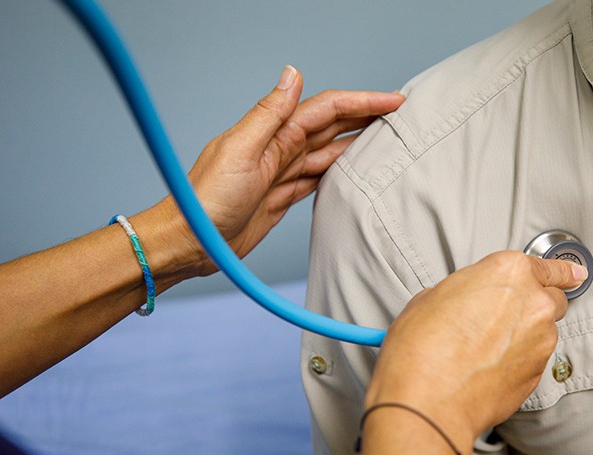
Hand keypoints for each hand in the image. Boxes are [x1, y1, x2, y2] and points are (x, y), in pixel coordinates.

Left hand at [148, 66, 403, 276]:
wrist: (191, 243)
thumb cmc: (206, 199)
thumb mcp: (240, 150)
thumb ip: (270, 113)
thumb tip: (293, 74)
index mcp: (273, 132)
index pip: (327, 109)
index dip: (362, 102)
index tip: (393, 101)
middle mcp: (280, 148)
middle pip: (334, 126)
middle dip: (367, 117)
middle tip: (401, 115)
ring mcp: (283, 172)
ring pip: (331, 151)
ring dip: (359, 142)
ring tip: (389, 139)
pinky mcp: (284, 196)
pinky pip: (320, 177)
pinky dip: (341, 170)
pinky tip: (356, 169)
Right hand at [365, 251, 586, 454]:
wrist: (429, 400)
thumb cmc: (423, 347)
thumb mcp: (434, 296)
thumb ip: (467, 290)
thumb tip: (470, 300)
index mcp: (509, 272)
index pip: (550, 267)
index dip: (562, 271)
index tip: (573, 274)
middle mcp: (534, 303)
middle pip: (553, 300)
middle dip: (534, 306)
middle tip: (503, 317)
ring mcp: (541, 341)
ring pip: (543, 333)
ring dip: (524, 336)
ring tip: (485, 349)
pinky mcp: (538, 374)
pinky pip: (533, 361)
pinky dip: (518, 362)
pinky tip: (487, 368)